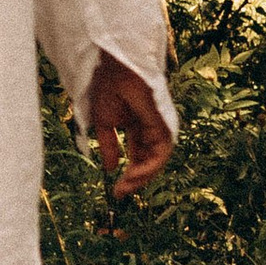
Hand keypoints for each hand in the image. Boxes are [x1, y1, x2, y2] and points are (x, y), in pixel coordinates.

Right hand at [88, 53, 171, 195]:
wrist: (111, 71)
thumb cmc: (106, 89)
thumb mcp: (103, 123)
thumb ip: (109, 146)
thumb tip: (111, 169)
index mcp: (137, 127)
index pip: (138, 155)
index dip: (129, 173)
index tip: (116, 191)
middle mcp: (150, 129)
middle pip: (149, 161)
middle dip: (136, 180)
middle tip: (121, 193)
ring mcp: (158, 127)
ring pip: (157, 160)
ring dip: (142, 177)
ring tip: (125, 186)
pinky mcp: (162, 125)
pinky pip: (160, 153)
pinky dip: (148, 167)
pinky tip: (132, 175)